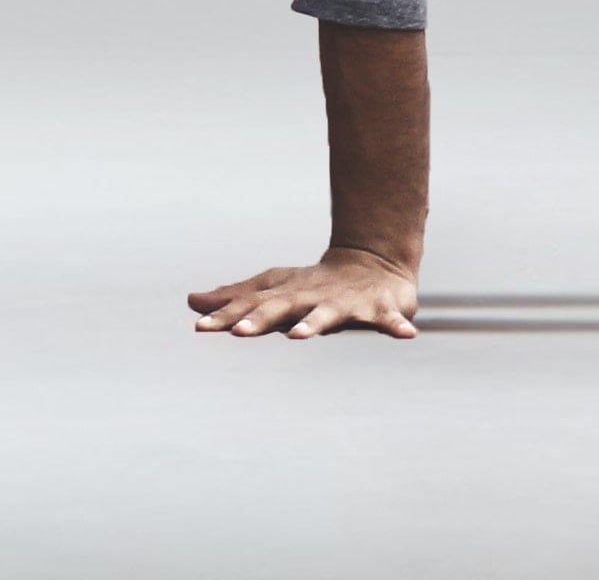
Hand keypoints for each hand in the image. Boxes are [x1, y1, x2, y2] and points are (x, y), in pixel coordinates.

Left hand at [185, 245, 418, 340]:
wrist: (374, 263)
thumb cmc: (315, 283)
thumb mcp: (275, 288)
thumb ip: (235, 298)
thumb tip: (192, 302)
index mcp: (286, 294)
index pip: (251, 305)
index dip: (226, 316)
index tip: (199, 328)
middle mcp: (311, 297)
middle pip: (281, 307)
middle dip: (260, 319)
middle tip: (239, 333)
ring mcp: (345, 302)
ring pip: (328, 313)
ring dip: (314, 323)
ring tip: (299, 336)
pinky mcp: (379, 309)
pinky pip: (389, 320)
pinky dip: (396, 327)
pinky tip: (406, 336)